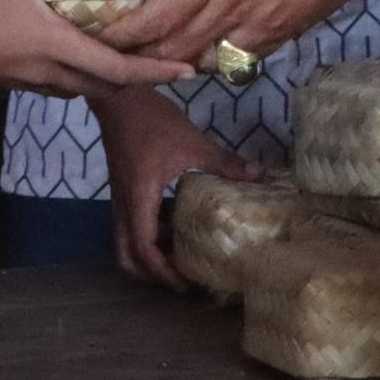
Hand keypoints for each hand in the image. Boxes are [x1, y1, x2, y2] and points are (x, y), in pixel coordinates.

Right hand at [0, 0, 194, 97]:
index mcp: (55, 46)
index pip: (119, 70)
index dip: (156, 72)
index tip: (189, 72)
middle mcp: (48, 71)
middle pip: (107, 87)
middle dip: (139, 80)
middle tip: (167, 65)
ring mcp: (26, 79)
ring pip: (80, 89)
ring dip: (108, 79)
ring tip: (130, 60)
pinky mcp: (7, 78)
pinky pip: (56, 83)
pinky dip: (78, 74)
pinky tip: (74, 52)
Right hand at [94, 86, 249, 286]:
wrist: (120, 97)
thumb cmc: (154, 121)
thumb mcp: (193, 142)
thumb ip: (226, 163)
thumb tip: (260, 177)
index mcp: (139, 199)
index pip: (144, 250)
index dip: (164, 272)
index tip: (187, 283)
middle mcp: (124, 205)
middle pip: (126, 256)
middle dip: (151, 273)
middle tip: (180, 277)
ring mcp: (120, 198)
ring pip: (125, 242)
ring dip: (148, 256)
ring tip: (177, 257)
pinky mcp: (122, 189)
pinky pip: (129, 225)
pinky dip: (147, 235)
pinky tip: (171, 226)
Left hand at [99, 0, 355, 67]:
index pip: (153, 20)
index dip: (119, 36)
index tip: (93, 38)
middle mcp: (232, 7)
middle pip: (173, 51)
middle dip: (138, 58)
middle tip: (113, 54)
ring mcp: (263, 24)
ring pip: (206, 61)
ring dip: (176, 62)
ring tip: (153, 55)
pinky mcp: (289, 29)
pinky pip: (242, 57)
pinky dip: (217, 58)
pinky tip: (208, 45)